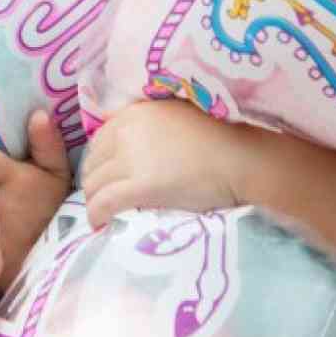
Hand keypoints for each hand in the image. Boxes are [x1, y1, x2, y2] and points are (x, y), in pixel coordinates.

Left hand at [81, 98, 260, 228]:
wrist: (242, 158)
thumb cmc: (221, 140)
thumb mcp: (177, 120)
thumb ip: (153, 129)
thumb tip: (137, 149)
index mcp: (135, 113)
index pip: (100, 141)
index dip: (100, 163)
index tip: (106, 178)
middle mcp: (127, 131)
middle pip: (93, 162)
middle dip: (94, 182)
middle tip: (103, 200)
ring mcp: (131, 158)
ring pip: (95, 183)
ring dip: (94, 201)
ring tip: (102, 215)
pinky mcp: (140, 185)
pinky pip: (105, 201)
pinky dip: (96, 214)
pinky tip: (99, 223)